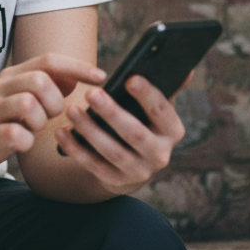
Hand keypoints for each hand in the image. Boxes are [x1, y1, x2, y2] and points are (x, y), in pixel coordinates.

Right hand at [0, 54, 105, 188]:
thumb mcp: (19, 106)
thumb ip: (43, 90)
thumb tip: (73, 78)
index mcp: (9, 78)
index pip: (48, 60)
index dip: (77, 66)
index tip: (101, 76)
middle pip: (39, 80)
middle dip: (55, 101)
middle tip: (48, 117)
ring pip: (28, 104)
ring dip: (39, 121)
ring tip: (31, 130)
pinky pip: (15, 134)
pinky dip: (26, 141)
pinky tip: (22, 144)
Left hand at [52, 74, 185, 196]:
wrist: (131, 164)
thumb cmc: (142, 122)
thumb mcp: (156, 108)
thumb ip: (167, 87)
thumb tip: (188, 67)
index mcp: (172, 131)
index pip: (162, 111)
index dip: (147, 95)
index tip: (130, 78)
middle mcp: (160, 155)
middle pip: (135, 133)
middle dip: (112, 113)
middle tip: (91, 93)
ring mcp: (139, 172)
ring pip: (112, 151)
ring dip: (90, 130)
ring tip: (71, 110)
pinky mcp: (116, 182)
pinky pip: (93, 166)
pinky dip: (76, 149)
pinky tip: (62, 132)